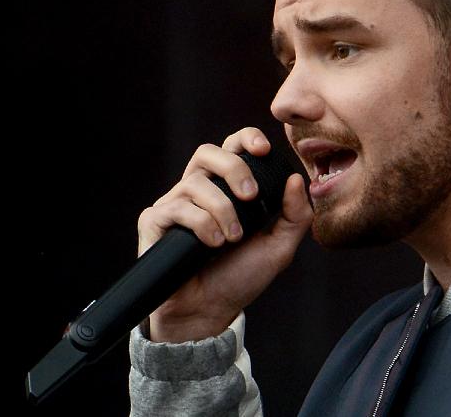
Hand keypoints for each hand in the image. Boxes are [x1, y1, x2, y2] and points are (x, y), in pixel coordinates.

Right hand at [136, 127, 311, 341]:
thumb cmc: (241, 277)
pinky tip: (211, 244)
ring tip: (232, 238)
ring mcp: (175, 204)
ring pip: (195, 182)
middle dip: (233, 168)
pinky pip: (176, 208)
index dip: (246, 138)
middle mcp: (199, 190)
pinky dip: (200, 224)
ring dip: (221, 209)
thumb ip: (294, 215)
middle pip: (208, 152)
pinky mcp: (155, 222)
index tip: (264, 149)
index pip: (232, 147)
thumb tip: (295, 180)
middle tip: (251, 197)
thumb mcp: (279, 247)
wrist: (210, 312)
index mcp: (227, 188)